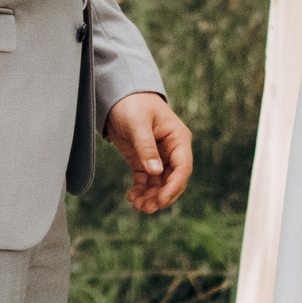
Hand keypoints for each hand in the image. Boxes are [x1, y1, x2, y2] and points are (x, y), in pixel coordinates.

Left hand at [105, 92, 192, 212]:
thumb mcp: (138, 123)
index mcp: (178, 139)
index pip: (183, 168)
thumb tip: (155, 172)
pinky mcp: (143, 161)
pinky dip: (140, 191)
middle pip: (173, 180)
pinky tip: (131, 198)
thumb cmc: (133, 103)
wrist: (118, 94)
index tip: (161, 200)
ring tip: (137, 205)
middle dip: (161, 196)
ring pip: (159, 184)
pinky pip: (146, 181)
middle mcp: (171, 150)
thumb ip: (146, 147)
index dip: (174, 186)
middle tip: (146, 208)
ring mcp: (158, 157)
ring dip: (150, 197)